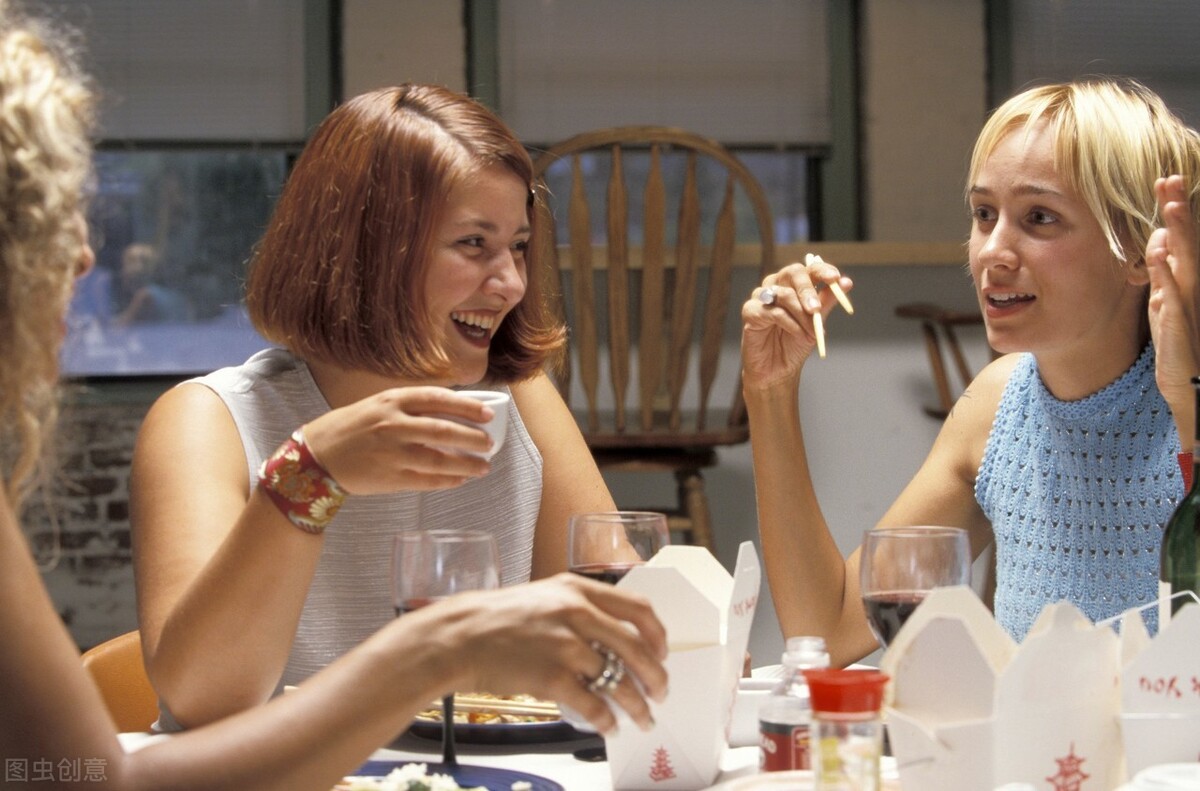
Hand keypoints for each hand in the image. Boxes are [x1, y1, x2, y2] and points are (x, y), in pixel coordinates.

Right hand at [301, 386, 496, 494]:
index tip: (487, 415)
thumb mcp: (377, 405)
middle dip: (473, 438)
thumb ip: (409, 408)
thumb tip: (451, 415)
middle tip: (490, 444)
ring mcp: (392, 453)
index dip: (467, 407)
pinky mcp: (389, 478)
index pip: (438, 399)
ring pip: (440, 459)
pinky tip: (459, 479)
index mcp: (391, 400)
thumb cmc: (349, 428)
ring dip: (467, 464)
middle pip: (445, 430)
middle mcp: (393, 424)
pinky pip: (426, 481)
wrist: (315, 457)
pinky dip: (447, 481)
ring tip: (483, 467)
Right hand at [433, 574, 668, 733]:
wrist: (460, 636)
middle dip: (656, 678)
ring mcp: (565, 645)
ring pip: (619, 682)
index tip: (662, 653)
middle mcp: (577, 613)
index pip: (638, 609)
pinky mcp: (551, 677)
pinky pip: (592, 705)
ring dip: (637, 706)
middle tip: (660, 693)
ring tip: (642, 719)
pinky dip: (605, 720)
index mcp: (578, 590)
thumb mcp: (545, 597)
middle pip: (637, 650)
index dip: (658, 636)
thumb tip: (614, 640)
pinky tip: (608, 727)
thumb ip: (580, 609)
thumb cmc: (499, 619)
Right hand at [741, 256, 853, 389]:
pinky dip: (789, 323)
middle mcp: (777, 285)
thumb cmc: (795, 343)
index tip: (835, 278)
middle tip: (817, 309)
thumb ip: (827, 301)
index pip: (809, 268)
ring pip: (783, 294)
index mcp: (794, 284)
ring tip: (810, 332)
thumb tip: (847, 283)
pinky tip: (796, 333)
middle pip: (793, 273)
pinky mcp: (750, 311)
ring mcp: (761, 297)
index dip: (822, 270)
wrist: (778, 369)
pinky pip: (772, 312)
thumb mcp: (817, 322)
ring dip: (801, 314)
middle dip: (808, 290)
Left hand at [1145, 175, 1199, 441]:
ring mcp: (1188, 303)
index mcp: (1187, 279)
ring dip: (1179, 232)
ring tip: (1170, 205)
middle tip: (1169, 179)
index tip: (1164, 181)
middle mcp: (1192, 286)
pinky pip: (1172, 294)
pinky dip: (1166, 272)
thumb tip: (1160, 238)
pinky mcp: (1179, 323)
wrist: (1189, 381)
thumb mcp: (1165, 299)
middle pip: (1186, 240)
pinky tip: (1159, 252)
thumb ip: (1163, 270)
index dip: (1174, 210)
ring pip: (1184, 262)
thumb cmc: (1178, 339)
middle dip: (1178, 209)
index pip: (1181, 237)